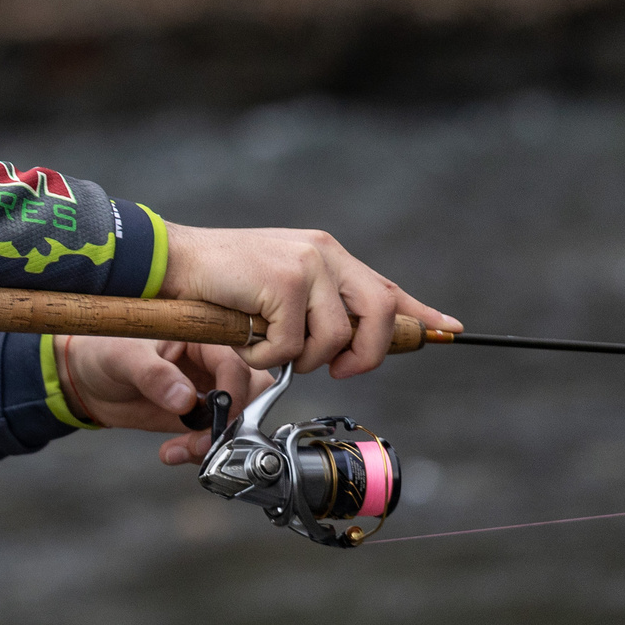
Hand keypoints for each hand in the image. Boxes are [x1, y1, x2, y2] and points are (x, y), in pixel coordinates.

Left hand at [56, 335, 267, 464]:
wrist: (85, 379)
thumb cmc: (101, 351)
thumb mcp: (122, 357)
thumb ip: (153, 375)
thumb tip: (186, 399)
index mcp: (199, 334)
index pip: (234, 362)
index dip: (234, 391)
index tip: (220, 416)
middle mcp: (209, 362)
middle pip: (249, 391)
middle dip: (233, 421)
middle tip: (205, 439)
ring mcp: (206, 390)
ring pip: (237, 418)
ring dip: (216, 441)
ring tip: (182, 450)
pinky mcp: (197, 416)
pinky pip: (214, 436)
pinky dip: (200, 450)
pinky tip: (173, 453)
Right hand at [160, 223, 459, 376]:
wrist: (173, 262)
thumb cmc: (219, 281)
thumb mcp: (279, 287)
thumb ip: (316, 306)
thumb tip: (349, 343)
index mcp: (325, 253)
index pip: (385, 287)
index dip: (420, 313)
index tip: (451, 330)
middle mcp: (323, 253)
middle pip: (379, 314)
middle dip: (364, 355)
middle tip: (337, 371)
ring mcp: (306, 265)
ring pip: (334, 339)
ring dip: (298, 357)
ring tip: (262, 341)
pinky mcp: (284, 282)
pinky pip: (292, 345)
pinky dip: (265, 354)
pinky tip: (242, 335)